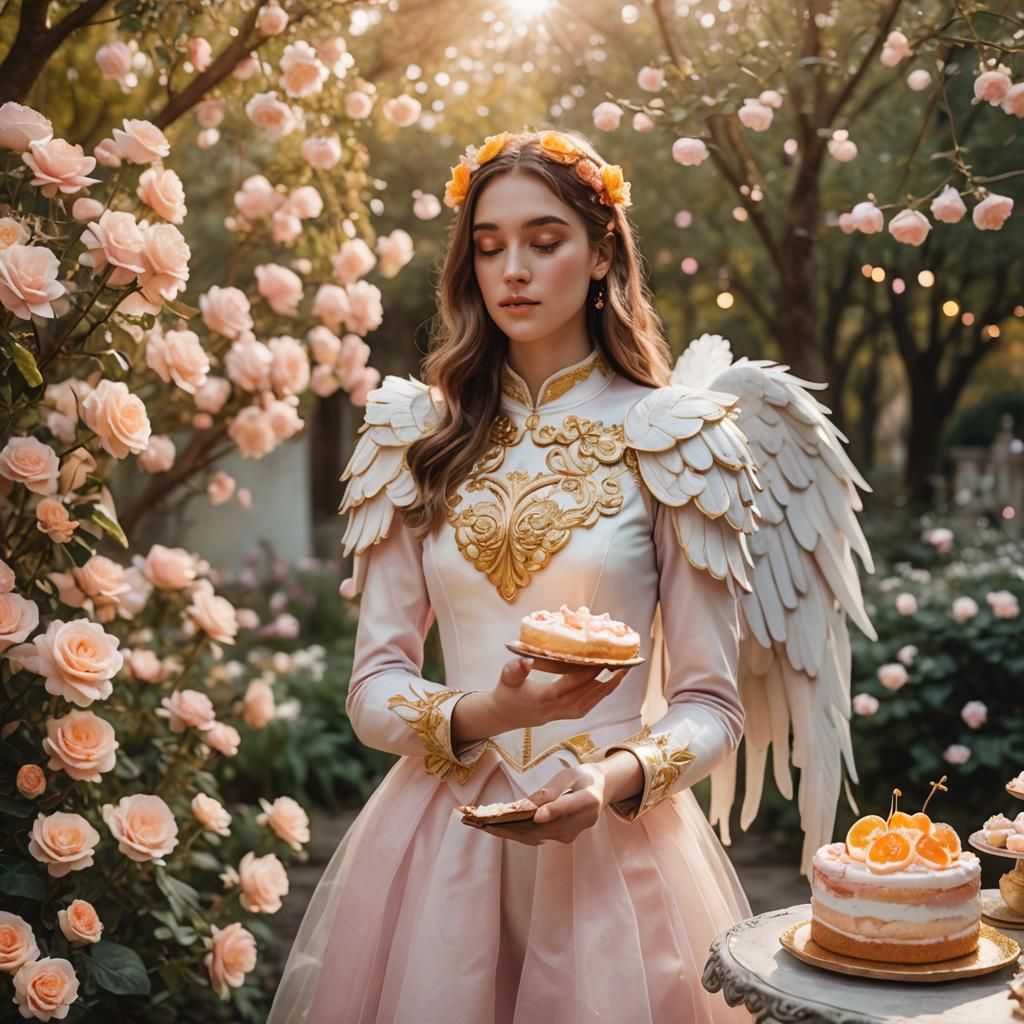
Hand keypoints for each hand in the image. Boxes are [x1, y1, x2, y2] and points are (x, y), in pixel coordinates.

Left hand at [481, 763, 610, 846]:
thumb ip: (552, 789)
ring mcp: (570, 834)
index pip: (568, 807)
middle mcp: (580, 822)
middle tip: (484, 821)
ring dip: (508, 832)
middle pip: (544, 828)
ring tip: (482, 825)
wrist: (600, 791)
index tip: (536, 815)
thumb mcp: (570, 774)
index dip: (552, 811)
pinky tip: (496, 827)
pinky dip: (514, 833)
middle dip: (511, 827)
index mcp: (588, 800)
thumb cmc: (582, 778)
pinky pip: (536, 837)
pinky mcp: (562, 838)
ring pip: (536, 836)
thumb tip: (527, 806)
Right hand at [487, 656, 630, 733]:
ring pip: (590, 703)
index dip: (589, 671)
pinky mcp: (564, 715)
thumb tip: (527, 660)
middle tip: (622, 664)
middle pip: (587, 695)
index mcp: (545, 698)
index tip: (602, 658)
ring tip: (621, 674)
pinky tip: (607, 685)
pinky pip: (587, 707)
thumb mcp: (506, 677)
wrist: (503, 715)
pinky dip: (599, 696)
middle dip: (606, 680)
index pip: (572, 684)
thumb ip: (516, 669)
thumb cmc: (506, 693)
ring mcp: (562, 715)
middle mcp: (557, 709)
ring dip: (607, 689)